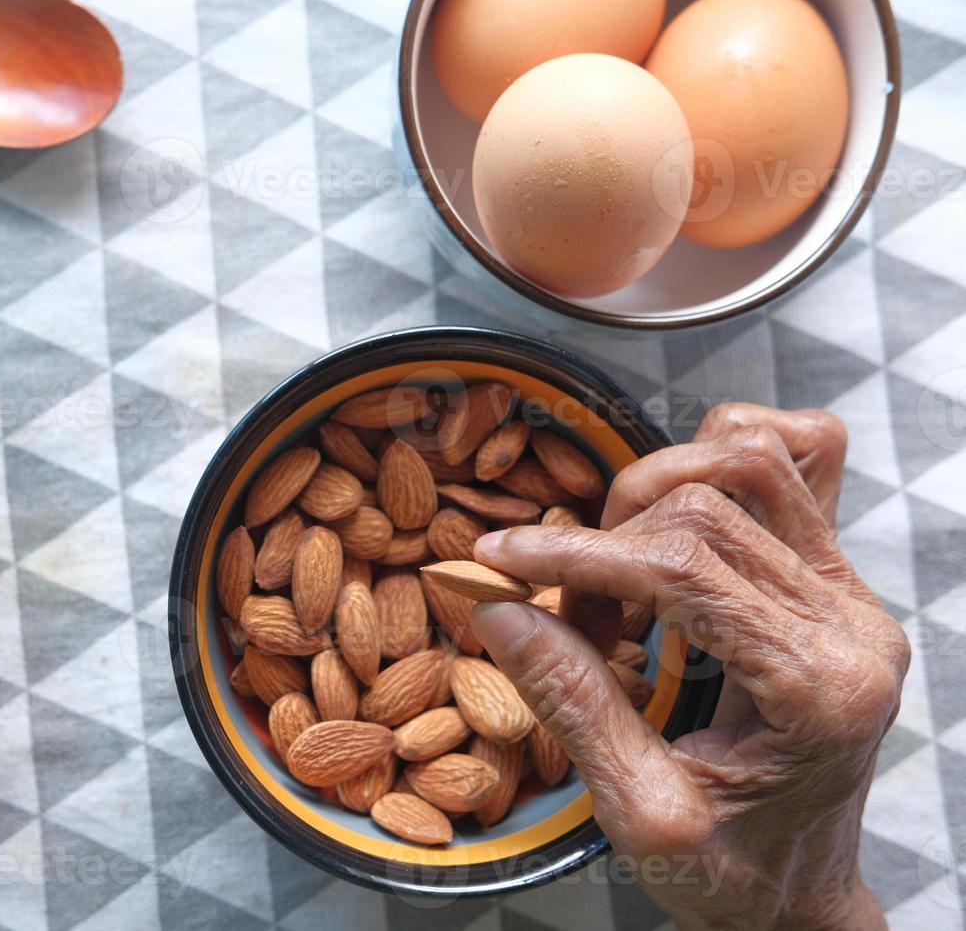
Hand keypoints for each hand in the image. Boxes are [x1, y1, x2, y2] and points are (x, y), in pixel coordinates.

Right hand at [469, 404, 906, 930]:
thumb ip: (571, 702)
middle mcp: (854, 625)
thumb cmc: (730, 873)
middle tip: (561, 617)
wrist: (794, 898)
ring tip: (611, 575)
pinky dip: (715, 470)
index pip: (685, 568)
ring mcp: (854, 596)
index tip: (497, 559)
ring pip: (752, 464)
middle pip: (710, 506)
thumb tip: (496, 610)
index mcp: (819, 686)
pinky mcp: (836, 583)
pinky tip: (666, 523)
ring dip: (652, 501)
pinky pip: (792, 469)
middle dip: (606, 545)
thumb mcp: (639, 812)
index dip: (577, 555)